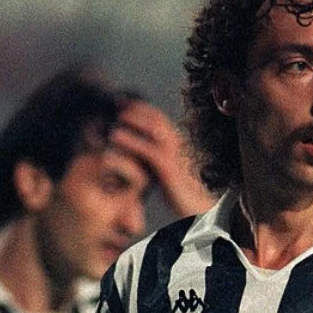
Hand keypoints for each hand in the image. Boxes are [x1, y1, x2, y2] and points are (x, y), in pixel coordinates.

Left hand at [111, 100, 214, 217]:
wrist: (197, 210)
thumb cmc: (180, 194)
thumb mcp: (166, 171)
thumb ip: (154, 159)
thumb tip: (137, 152)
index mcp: (177, 143)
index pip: (159, 117)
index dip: (141, 107)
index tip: (123, 102)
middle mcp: (177, 145)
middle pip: (156, 117)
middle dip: (135, 108)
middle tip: (116, 103)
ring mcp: (174, 155)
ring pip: (153, 128)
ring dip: (133, 119)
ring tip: (115, 118)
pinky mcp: (168, 169)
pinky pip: (148, 150)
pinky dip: (130, 141)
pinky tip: (116, 137)